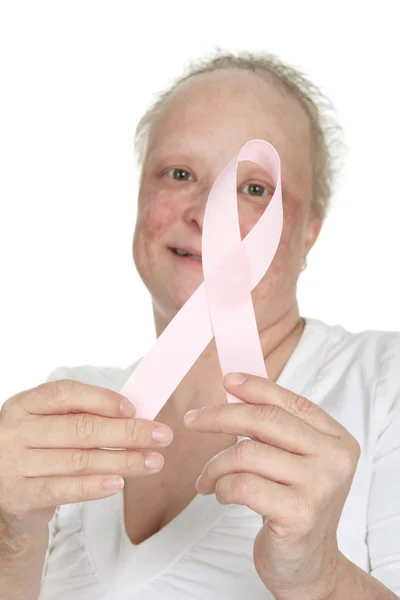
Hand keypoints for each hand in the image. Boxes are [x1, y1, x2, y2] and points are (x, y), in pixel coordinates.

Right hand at [0, 379, 172, 533]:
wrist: (2, 488)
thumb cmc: (37, 448)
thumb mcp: (48, 422)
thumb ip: (81, 414)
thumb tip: (135, 415)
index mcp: (25, 404)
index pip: (66, 393)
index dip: (103, 400)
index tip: (135, 410)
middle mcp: (17, 431)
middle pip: (80, 428)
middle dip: (128, 432)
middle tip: (162, 436)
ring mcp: (15, 465)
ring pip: (79, 460)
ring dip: (123, 460)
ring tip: (153, 462)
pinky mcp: (21, 496)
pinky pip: (64, 490)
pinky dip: (95, 486)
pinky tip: (120, 483)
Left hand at [184, 373, 360, 599]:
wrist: (309, 565)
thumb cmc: (294, 505)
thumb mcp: (296, 462)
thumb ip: (276, 429)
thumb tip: (234, 389)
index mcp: (336, 439)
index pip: (291, 402)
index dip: (256, 388)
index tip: (227, 381)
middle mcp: (334, 459)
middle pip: (265, 421)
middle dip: (221, 416)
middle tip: (193, 420)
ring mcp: (319, 487)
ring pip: (247, 454)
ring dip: (215, 465)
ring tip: (206, 479)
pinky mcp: (299, 514)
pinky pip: (242, 485)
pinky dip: (221, 487)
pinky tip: (220, 495)